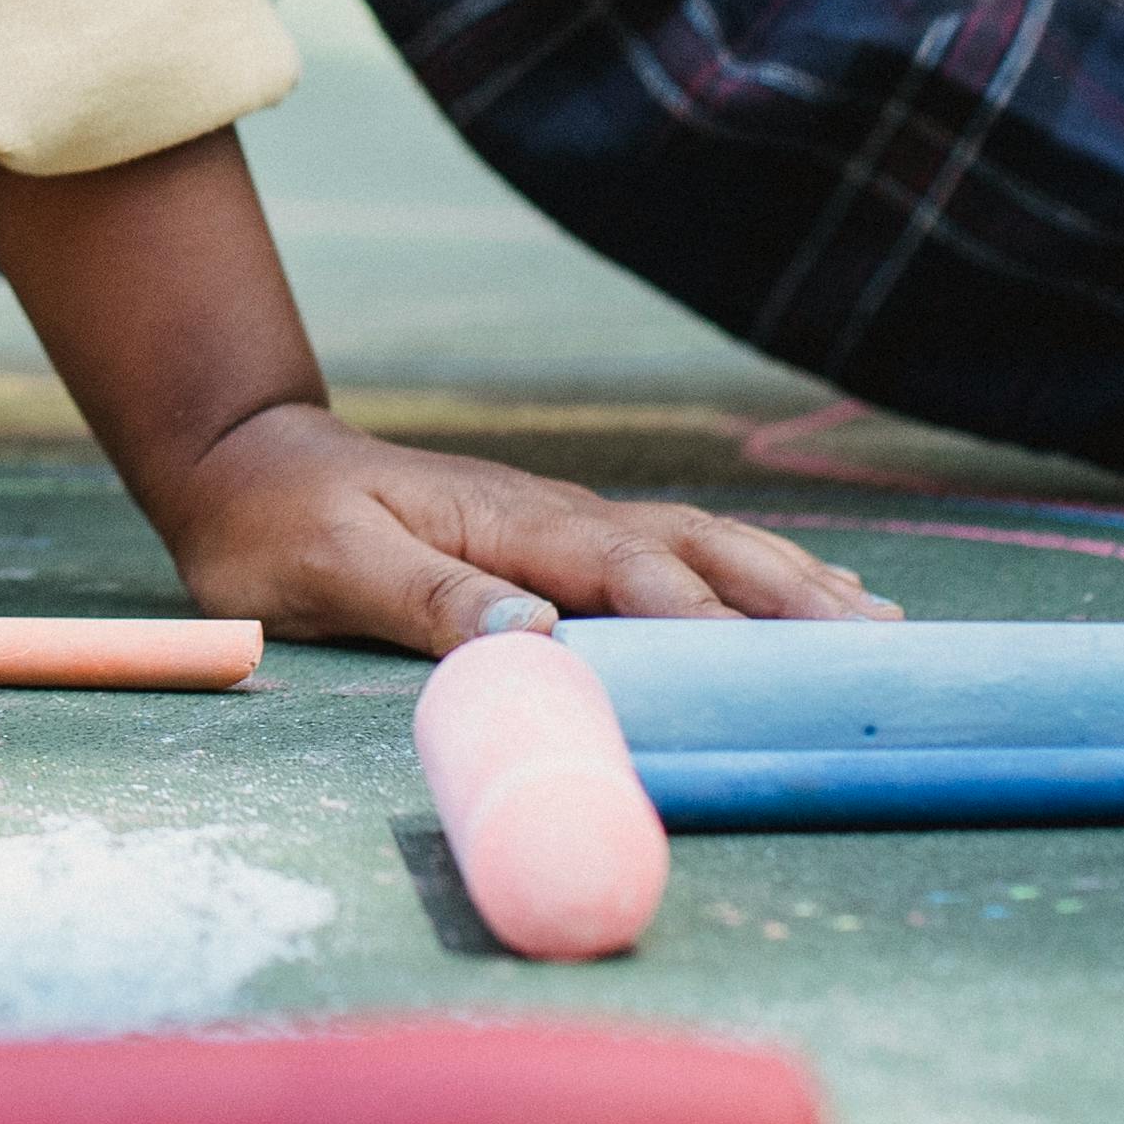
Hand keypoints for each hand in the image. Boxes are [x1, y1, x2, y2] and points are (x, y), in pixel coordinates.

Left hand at [151, 401, 896, 654]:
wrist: (244, 459)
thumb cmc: (274, 526)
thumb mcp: (327, 567)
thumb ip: (424, 598)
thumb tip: (536, 633)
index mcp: (510, 526)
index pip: (630, 576)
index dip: (706, 620)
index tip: (780, 664)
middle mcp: (553, 516)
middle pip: (693, 549)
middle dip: (785, 594)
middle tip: (879, 644)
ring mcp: (561, 523)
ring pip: (697, 544)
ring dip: (783, 579)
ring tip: (872, 619)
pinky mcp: (557, 539)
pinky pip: (672, 552)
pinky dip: (745, 571)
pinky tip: (796, 589)